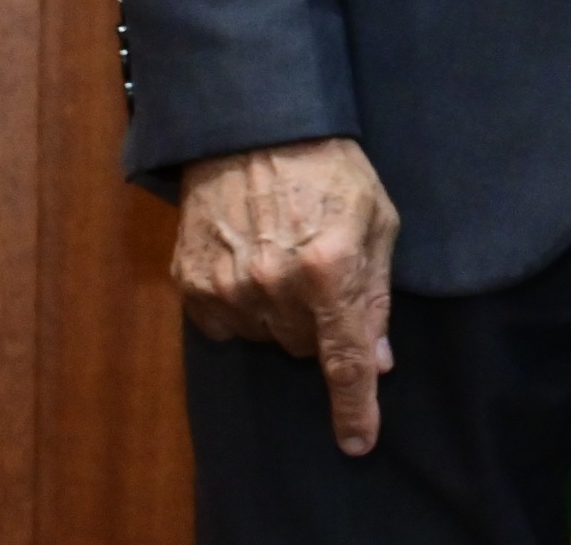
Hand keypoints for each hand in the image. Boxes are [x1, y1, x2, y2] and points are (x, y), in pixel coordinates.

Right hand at [174, 136, 400, 455]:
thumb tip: (379, 360)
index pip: (344, 361)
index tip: (358, 442)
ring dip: (280, 314)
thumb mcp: (378, 219)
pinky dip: (242, 306)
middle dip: (320, 324)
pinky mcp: (192, 283)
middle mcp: (276, 286)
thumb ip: (377, 293)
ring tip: (285, 256)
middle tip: (321, 272)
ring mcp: (228, 287)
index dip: (355, 407)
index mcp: (330, 270)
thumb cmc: (330, 167)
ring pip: (265, 339)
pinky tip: (250, 262)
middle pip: (304, 349)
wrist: (254, 127)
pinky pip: (224, 325)